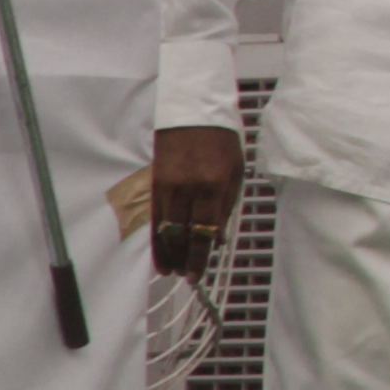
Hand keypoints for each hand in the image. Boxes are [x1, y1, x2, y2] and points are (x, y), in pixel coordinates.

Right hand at [145, 124, 240, 276]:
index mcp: (214, 185)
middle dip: (184, 259)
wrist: (194, 113)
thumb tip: (218, 238)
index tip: (199, 274)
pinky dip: (155, 238)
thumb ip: (227, 205)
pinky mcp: (154, 182)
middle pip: (182, 234)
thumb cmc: (221, 141)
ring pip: (165, 229)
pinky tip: (158, 253)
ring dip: (169, 253)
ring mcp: (168, 185)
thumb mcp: (236, 171)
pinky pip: (153, 217)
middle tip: (187, 276)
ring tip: (173, 270)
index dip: (200, 256)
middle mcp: (188, 187)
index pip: (205, 230)